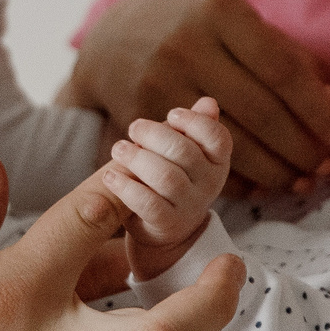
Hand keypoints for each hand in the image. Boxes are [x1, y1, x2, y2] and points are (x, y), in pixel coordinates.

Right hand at [64, 0, 329, 193]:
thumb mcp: (241, 28)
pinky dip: (236, 179)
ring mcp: (159, 80)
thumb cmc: (197, 32)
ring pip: (229, 142)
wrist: (114, 38)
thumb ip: (291, 62)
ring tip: (302, 182)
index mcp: (222, 13)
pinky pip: (197, 158)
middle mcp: (188, 44)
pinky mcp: (139, 114)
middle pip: (260, 112)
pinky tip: (262, 185)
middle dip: (302, 149)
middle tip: (328, 170)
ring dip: (275, 171)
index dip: (319, 113)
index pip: (283, 71)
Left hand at [101, 99, 232, 279]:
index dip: (194, 122)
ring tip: (118, 149)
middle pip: (185, 153)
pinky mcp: (166, 224)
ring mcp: (189, 207)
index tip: (171, 114)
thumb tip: (209, 102)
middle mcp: (208, 185)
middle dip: (155, 135)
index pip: (218, 138)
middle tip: (133, 129)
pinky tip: (111, 176)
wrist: (164, 229)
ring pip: (166, 178)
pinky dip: (126, 187)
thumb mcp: (186, 153)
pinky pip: (148, 204)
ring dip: (138, 159)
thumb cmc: (173, 179)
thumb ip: (194, 128)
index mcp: (216, 162)